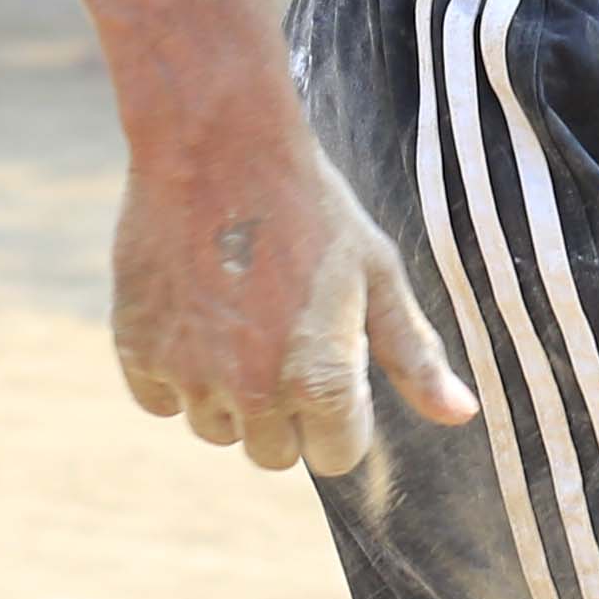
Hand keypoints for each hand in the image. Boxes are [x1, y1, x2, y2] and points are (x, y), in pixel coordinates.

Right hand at [109, 104, 476, 476]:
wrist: (218, 142)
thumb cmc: (311, 205)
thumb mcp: (377, 274)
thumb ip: (416, 356)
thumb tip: (461, 416)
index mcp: (321, 382)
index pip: (335, 455)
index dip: (340, 412)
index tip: (331, 361)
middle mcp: (253, 393)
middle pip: (272, 454)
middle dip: (284, 411)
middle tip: (282, 336)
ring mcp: (190, 373)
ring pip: (214, 428)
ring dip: (228, 393)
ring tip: (238, 316)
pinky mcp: (137, 349)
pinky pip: (158, 399)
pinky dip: (173, 370)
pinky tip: (194, 312)